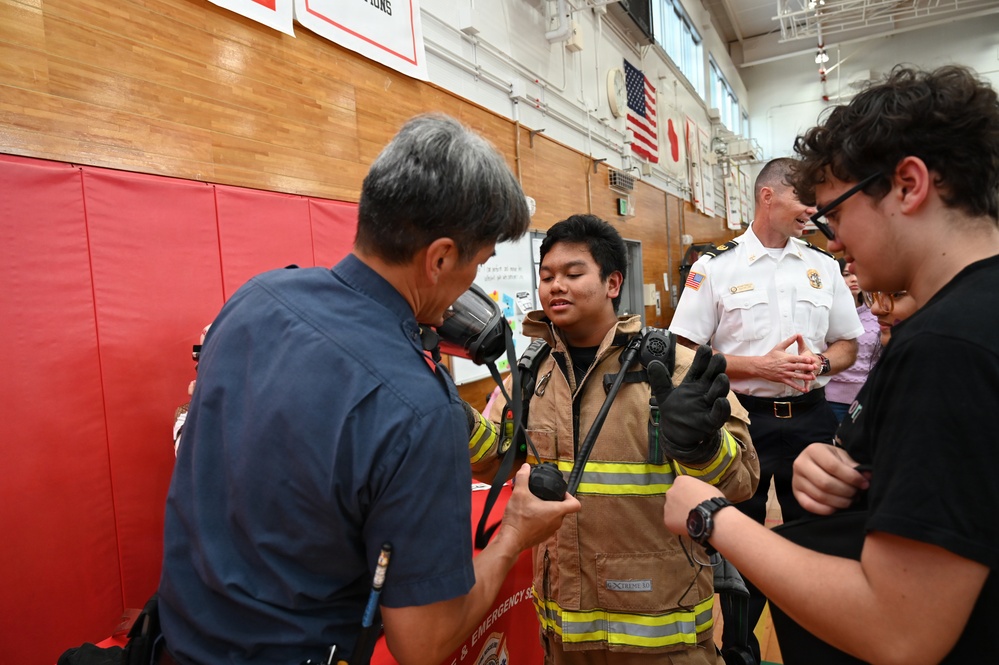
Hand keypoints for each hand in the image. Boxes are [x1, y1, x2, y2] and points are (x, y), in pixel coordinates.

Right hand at [497, 464, 579, 551]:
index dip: (570, 496)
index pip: (575, 504)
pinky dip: (541, 520)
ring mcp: (551, 531)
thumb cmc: (518, 519)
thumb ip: (523, 477)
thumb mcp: (519, 493)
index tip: (560, 492)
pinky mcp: (543, 537)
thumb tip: (526, 467)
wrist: (510, 540)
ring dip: (547, 511)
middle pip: (563, 510)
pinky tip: (529, 516)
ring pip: (555, 518)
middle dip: (555, 502)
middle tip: (542, 496)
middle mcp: (557, 522)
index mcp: (556, 511)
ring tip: (534, 505)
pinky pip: (547, 526)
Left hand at [648, 345, 730, 465]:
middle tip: (718, 357)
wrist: (677, 435)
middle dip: (717, 367)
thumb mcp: (665, 395)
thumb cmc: (676, 412)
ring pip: (719, 393)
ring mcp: (709, 406)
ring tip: (721, 377)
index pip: (700, 367)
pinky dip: (721, 408)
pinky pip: (719, 414)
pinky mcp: (711, 422)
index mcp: (694, 384)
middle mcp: (704, 392)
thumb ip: (660, 380)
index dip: (703, 358)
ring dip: (721, 385)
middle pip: (713, 376)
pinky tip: (721, 401)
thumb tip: (653, 362)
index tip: (705, 348)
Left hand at [663, 475, 722, 535]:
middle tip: (692, 510)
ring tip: (692, 519)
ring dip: (679, 514)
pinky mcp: (667, 520)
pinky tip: (689, 526)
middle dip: (681, 503)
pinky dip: (678, 525)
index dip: (689, 493)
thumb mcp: (707, 488)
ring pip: (672, 510)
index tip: (694, 499)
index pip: (682, 485)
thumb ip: (698, 489)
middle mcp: (671, 492)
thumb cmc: (712, 501)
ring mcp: (667, 506)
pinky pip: (672, 522)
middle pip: (675, 497)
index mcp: (681, 481)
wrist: (709, 516)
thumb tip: (698, 494)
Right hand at [756, 334, 819, 391]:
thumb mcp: (779, 347)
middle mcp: (786, 366)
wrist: (760, 366)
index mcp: (786, 358)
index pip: (797, 358)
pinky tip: (804, 390)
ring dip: (805, 377)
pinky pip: (791, 384)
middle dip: (807, 367)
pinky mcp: (782, 379)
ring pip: (796, 376)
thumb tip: (797, 334)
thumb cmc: (770, 356)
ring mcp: (784, 373)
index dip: (805, 359)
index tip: (811, 360)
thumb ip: (789, 341)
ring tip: (812, 377)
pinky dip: (798, 387)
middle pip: (798, 367)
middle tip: (814, 368)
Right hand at [792, 443, 869, 514]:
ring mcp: (796, 479)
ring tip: (850, 500)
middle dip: (846, 491)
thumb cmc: (832, 459)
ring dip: (840, 502)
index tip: (864, 483)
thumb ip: (854, 466)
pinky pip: (810, 506)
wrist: (816, 463)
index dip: (851, 477)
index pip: (833, 467)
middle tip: (857, 494)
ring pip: (820, 496)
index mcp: (813, 450)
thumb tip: (867, 477)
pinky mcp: (796, 493)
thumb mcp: (842, 457)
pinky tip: (838, 507)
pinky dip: (826, 509)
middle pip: (825, 483)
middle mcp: (800, 463)